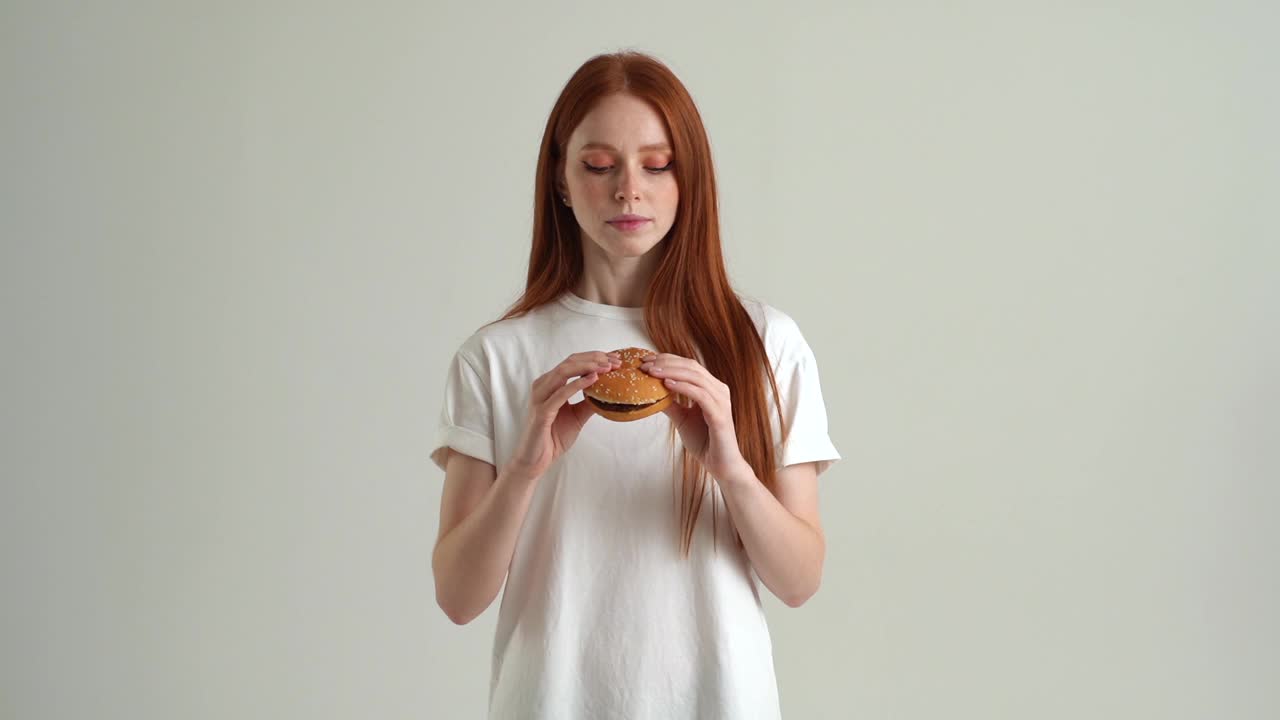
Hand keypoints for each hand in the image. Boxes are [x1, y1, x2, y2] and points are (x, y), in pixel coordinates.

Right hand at [507, 351, 620, 479]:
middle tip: (614, 360)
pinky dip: (577, 384)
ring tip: (606, 367)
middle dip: (594, 359)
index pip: (573, 362)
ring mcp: (540, 397)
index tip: (614, 358)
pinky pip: (560, 393)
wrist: (536, 459)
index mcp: (550, 384)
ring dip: (587, 367)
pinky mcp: (541, 411)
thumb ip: (589, 402)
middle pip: (570, 362)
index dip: (594, 357)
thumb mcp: (578, 416)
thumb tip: (608, 393)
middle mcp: (543, 386)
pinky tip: (593, 379)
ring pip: (564, 372)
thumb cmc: (553, 437)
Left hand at [640, 352, 748, 481]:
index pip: (688, 365)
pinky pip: (700, 395)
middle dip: (666, 363)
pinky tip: (667, 385)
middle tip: (644, 364)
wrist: (720, 465)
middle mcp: (718, 390)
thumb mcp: (682, 419)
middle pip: (691, 366)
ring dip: (671, 372)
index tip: (645, 360)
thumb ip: (670, 404)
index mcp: (711, 388)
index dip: (667, 359)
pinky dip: (683, 387)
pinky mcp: (720, 414)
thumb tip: (651, 393)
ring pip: (695, 377)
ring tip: (652, 372)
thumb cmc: (704, 441)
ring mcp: (721, 401)